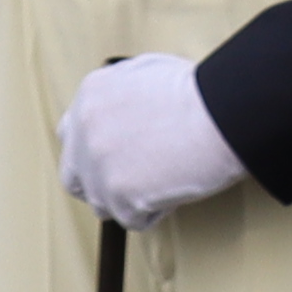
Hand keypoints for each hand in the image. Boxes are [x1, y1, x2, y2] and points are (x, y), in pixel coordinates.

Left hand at [57, 51, 252, 228]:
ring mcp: (99, 167)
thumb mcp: (147, 71)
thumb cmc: (198, 93)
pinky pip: (131, 220)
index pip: (70, 135)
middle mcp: (85, 131)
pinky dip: (153, 212)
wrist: (220, 115)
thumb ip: (120, 94)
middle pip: (73, 177)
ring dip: (127, 200)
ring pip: (101, 203)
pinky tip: (173, 189)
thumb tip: (121, 114)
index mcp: (91, 96)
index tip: (113, 157)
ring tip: (162, 182)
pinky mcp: (120, 198)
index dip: (90, 151)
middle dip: (97, 184)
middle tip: (129, 183)